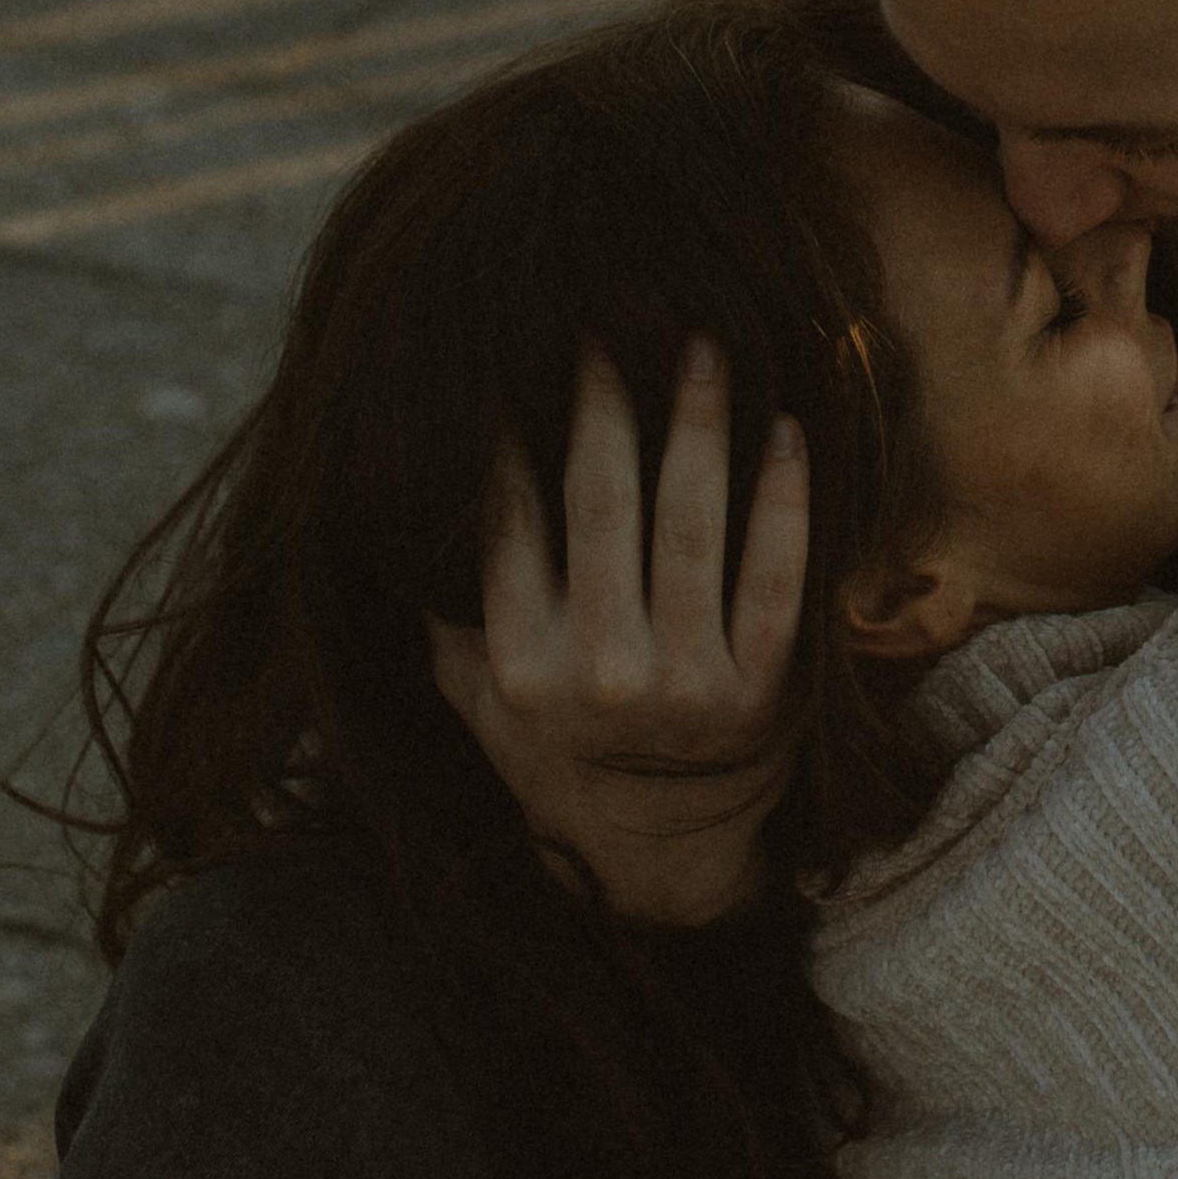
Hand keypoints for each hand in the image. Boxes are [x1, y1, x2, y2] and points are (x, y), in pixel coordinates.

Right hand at [427, 338, 807, 926]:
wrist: (658, 856)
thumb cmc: (557, 750)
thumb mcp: (477, 701)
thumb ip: (445, 618)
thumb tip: (388, 511)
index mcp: (520, 668)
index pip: (512, 523)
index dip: (517, 434)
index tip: (525, 358)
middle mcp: (599, 674)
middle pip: (603, 506)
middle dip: (609, 403)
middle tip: (615, 323)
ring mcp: (686, 684)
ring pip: (693, 526)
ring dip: (699, 425)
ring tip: (707, 346)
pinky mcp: (762, 691)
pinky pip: (777, 579)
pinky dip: (785, 503)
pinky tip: (789, 434)